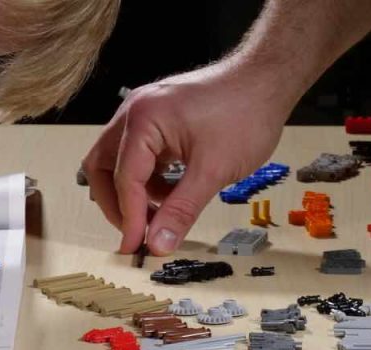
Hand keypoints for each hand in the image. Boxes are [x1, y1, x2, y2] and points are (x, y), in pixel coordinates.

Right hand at [82, 62, 291, 255]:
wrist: (267, 80)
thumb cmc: (246, 114)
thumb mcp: (213, 171)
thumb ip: (182, 211)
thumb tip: (159, 244)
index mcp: (144, 120)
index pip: (125, 179)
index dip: (129, 219)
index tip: (136, 248)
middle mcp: (135, 112)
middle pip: (103, 167)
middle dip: (116, 204)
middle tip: (136, 233)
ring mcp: (145, 112)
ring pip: (117, 161)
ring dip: (131, 193)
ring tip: (159, 216)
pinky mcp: (158, 119)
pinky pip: (138, 154)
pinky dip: (147, 179)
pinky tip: (171, 195)